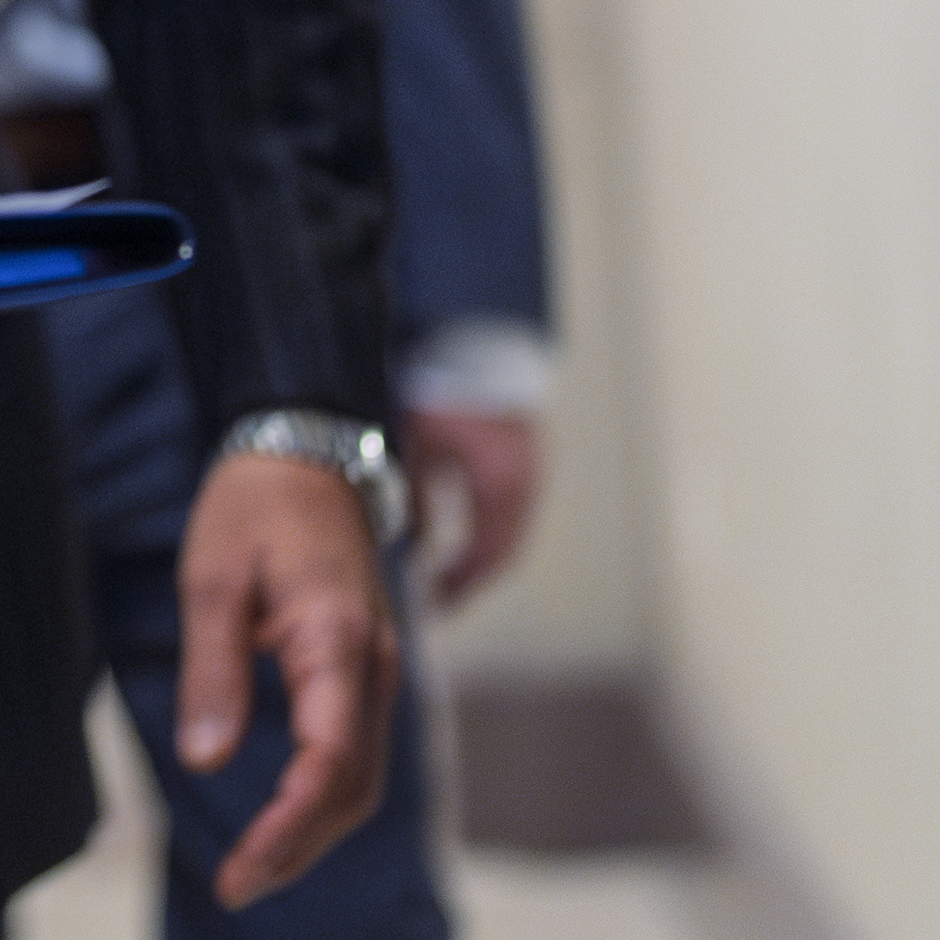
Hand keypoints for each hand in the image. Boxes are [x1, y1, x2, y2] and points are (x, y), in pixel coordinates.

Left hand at [177, 441, 406, 906]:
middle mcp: (373, 665)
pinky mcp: (367, 669)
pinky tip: (283, 818)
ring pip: (363, 777)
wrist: (308, 452)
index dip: (287, 827)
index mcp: (337, 641)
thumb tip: (208, 761)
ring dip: (313, 831)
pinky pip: (358, 751)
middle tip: (235, 886)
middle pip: (354, 786)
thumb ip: (212, 671)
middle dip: (299, 847)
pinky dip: (326, 798)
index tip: (240, 872)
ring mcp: (378, 669)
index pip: (328, 761)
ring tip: (252, 870)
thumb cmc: (254, 505)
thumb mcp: (213, 578)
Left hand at [409, 403, 545, 608]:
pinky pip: (514, 504)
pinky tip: (467, 531)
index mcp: (499, 484)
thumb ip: (414, 496)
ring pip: (512, 527)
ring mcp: (529, 464)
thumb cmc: (439, 384)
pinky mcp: (524, 450)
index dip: (462, 584)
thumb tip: (411, 541)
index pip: (487, 554)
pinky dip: (492, 526)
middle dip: (476, 577)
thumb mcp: (416, 444)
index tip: (437, 604)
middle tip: (446, 598)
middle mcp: (523, 479)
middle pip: (505, 547)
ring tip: (454, 573)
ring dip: (486, 553)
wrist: (470, 336)